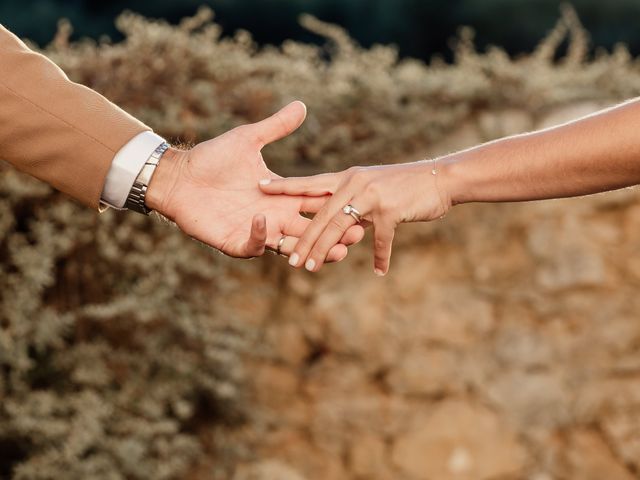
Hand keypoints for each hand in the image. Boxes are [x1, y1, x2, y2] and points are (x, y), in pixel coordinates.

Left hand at [146, 101, 364, 258]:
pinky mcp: (236, 241)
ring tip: (332, 251)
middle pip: (311, 230)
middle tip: (354, 235)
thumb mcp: (249, 139)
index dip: (336, 206)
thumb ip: (276, 127)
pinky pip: (255, 246)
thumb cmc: (213, 157)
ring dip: (310, 248)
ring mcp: (257, 230)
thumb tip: (301, 105)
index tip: (359, 206)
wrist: (179, 177)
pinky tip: (265, 221)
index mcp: (282, 194)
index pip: (316, 203)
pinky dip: (261, 237)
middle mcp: (275, 215)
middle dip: (334, 235)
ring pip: (291, 246)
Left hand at [259, 161, 451, 274]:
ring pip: (339, 229)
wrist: (440, 178)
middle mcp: (354, 184)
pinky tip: (380, 271)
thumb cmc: (406, 185)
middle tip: (288, 261)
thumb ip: (354, 203)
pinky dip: (381, 256)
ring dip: (325, 251)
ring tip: (310, 268)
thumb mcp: (374, 188)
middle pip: (320, 217)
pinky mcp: (389, 210)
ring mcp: (371, 196)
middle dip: (303, 241)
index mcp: (347, 178)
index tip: (261, 188)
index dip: (285, 187)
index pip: (309, 184)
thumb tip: (340, 224)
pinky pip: (380, 240)